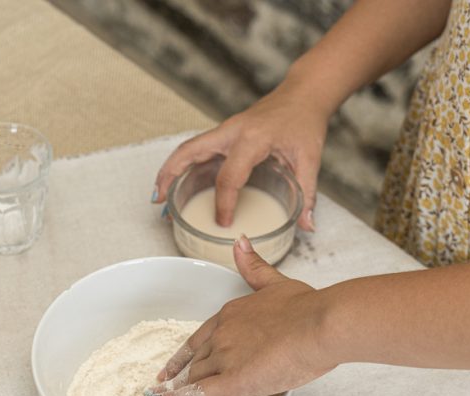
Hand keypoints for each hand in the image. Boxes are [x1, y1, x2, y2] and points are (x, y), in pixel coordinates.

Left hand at [146, 235, 335, 395]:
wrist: (319, 324)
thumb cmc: (306, 307)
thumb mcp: (275, 281)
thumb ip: (253, 267)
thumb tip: (239, 242)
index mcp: (229, 315)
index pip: (198, 338)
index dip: (183, 354)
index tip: (172, 365)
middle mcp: (221, 335)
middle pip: (196, 360)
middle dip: (184, 374)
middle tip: (170, 386)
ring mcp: (225, 357)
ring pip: (196, 377)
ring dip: (181, 388)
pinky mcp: (233, 380)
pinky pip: (199, 394)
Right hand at [152, 80, 328, 231]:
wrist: (303, 95)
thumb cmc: (304, 122)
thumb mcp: (310, 160)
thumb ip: (307, 194)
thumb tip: (306, 226)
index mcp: (252, 138)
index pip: (229, 175)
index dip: (223, 202)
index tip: (223, 222)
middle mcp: (231, 132)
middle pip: (189, 152)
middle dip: (170, 176)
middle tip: (159, 202)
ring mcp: (224, 131)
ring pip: (187, 149)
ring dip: (169, 170)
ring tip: (159, 196)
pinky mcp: (223, 134)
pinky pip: (195, 149)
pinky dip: (180, 165)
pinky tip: (177, 182)